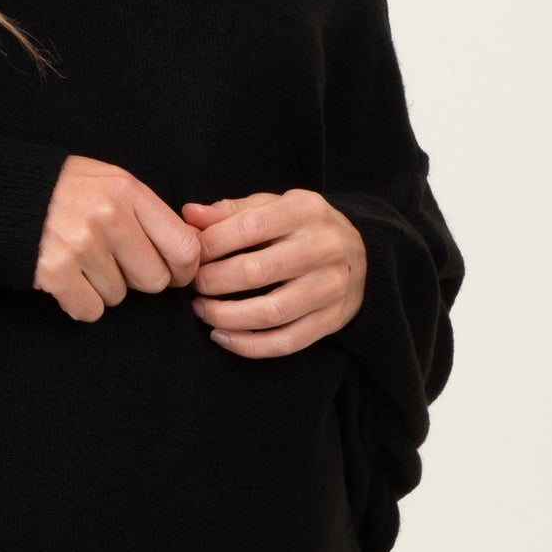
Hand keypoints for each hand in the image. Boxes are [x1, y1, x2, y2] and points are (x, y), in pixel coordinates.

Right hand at [34, 155, 202, 322]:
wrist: (2, 194)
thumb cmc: (64, 190)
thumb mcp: (110, 181)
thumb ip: (148, 211)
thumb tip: (194, 247)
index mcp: (128, 191)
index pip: (183, 247)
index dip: (183, 270)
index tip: (173, 273)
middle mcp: (108, 216)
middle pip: (154, 280)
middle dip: (138, 279)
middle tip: (114, 262)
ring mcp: (81, 245)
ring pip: (118, 296)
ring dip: (103, 287)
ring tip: (81, 260)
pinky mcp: (55, 272)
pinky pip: (89, 310)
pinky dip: (80, 301)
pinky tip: (67, 277)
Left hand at [180, 189, 366, 356]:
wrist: (362, 253)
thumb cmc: (301, 227)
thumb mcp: (273, 207)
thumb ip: (231, 211)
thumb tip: (190, 215)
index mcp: (306, 211)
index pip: (250, 227)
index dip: (210, 244)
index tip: (191, 256)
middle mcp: (324, 248)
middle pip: (256, 272)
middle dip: (212, 282)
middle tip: (192, 285)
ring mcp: (331, 287)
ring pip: (270, 312)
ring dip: (225, 316)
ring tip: (201, 310)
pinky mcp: (332, 319)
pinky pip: (286, 341)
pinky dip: (248, 345)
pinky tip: (221, 335)